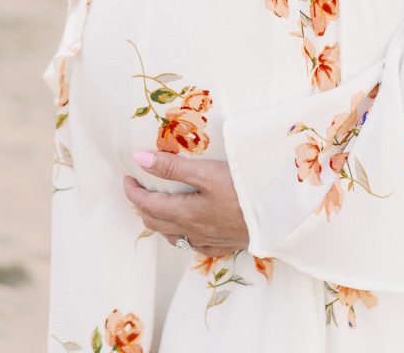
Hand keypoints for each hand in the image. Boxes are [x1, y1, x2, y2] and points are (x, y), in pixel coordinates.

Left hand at [123, 151, 249, 257]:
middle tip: (138, 188)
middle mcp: (192, 232)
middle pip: (156, 223)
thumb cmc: (243, 189)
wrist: (277, 214)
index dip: (133, 192)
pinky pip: (191, 243)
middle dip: (142, 206)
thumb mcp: (206, 172)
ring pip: (172, 236)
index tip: (127, 177)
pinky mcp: (222, 244)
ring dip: (159, 221)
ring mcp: (207, 241)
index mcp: (184, 214)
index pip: (148, 205)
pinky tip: (186, 227)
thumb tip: (139, 159)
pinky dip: (180, 233)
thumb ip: (172, 166)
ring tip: (156, 204)